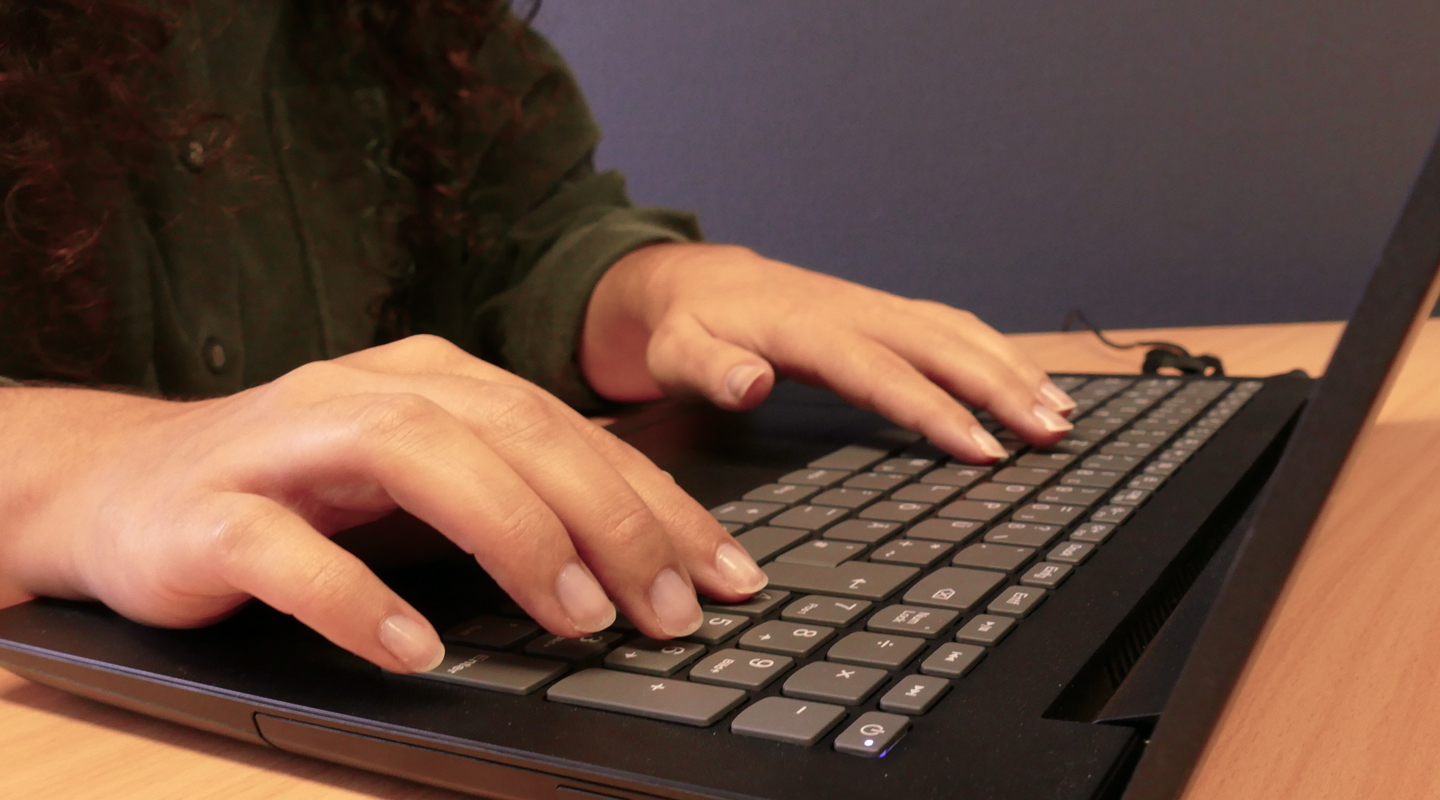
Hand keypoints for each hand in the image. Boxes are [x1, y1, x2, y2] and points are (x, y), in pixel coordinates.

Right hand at [0, 337, 767, 672]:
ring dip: (512, 538)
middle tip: (674, 609)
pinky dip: (358, 600)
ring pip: (417, 457)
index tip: (727, 575)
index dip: (658, 502)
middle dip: (610, 520)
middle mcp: (368, 391)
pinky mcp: (210, 512)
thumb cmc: (298, 492)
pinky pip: (288, 551)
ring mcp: (285, 444)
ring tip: (578, 619)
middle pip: (514, 431)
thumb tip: (644, 560)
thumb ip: (516, 499)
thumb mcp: (424, 483)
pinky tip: (416, 651)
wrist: (122, 486)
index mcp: (434, 379)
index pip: (568, 431)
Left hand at [582, 243, 1075, 461]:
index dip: (936, 411)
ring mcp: (874, 307)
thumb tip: (750, 384)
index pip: (883, 374)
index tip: (982, 448)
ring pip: (957, 333)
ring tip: (1061, 414)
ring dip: (1011, 370)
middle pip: (940, 348)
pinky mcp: (884, 312)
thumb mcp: (679, 353)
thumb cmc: (688, 329)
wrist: (696, 281)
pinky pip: (950, 326)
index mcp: (806, 328)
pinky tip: (1028, 379)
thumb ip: (710, 370)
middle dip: (1001, 390)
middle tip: (1051, 434)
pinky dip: (996, 351)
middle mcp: (853, 311)